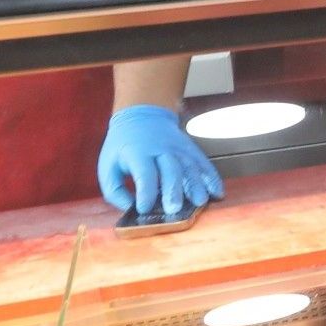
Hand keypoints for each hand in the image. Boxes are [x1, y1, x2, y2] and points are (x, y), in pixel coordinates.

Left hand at [97, 106, 224, 215]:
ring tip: (200, 203)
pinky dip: (212, 178)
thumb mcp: (108, 167)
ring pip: (190, 167)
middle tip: (174, 209)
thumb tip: (131, 209)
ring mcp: (178, 148)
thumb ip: (115, 191)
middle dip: (173, 190)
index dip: (145, 192)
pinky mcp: (190, 149)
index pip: (144, 173)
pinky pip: (203, 164)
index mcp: (137, 153)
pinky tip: (217, 192)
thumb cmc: (122, 147)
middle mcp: (160, 149)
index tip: (144, 209)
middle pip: (171, 169)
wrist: (141, 115)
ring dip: (196, 185)